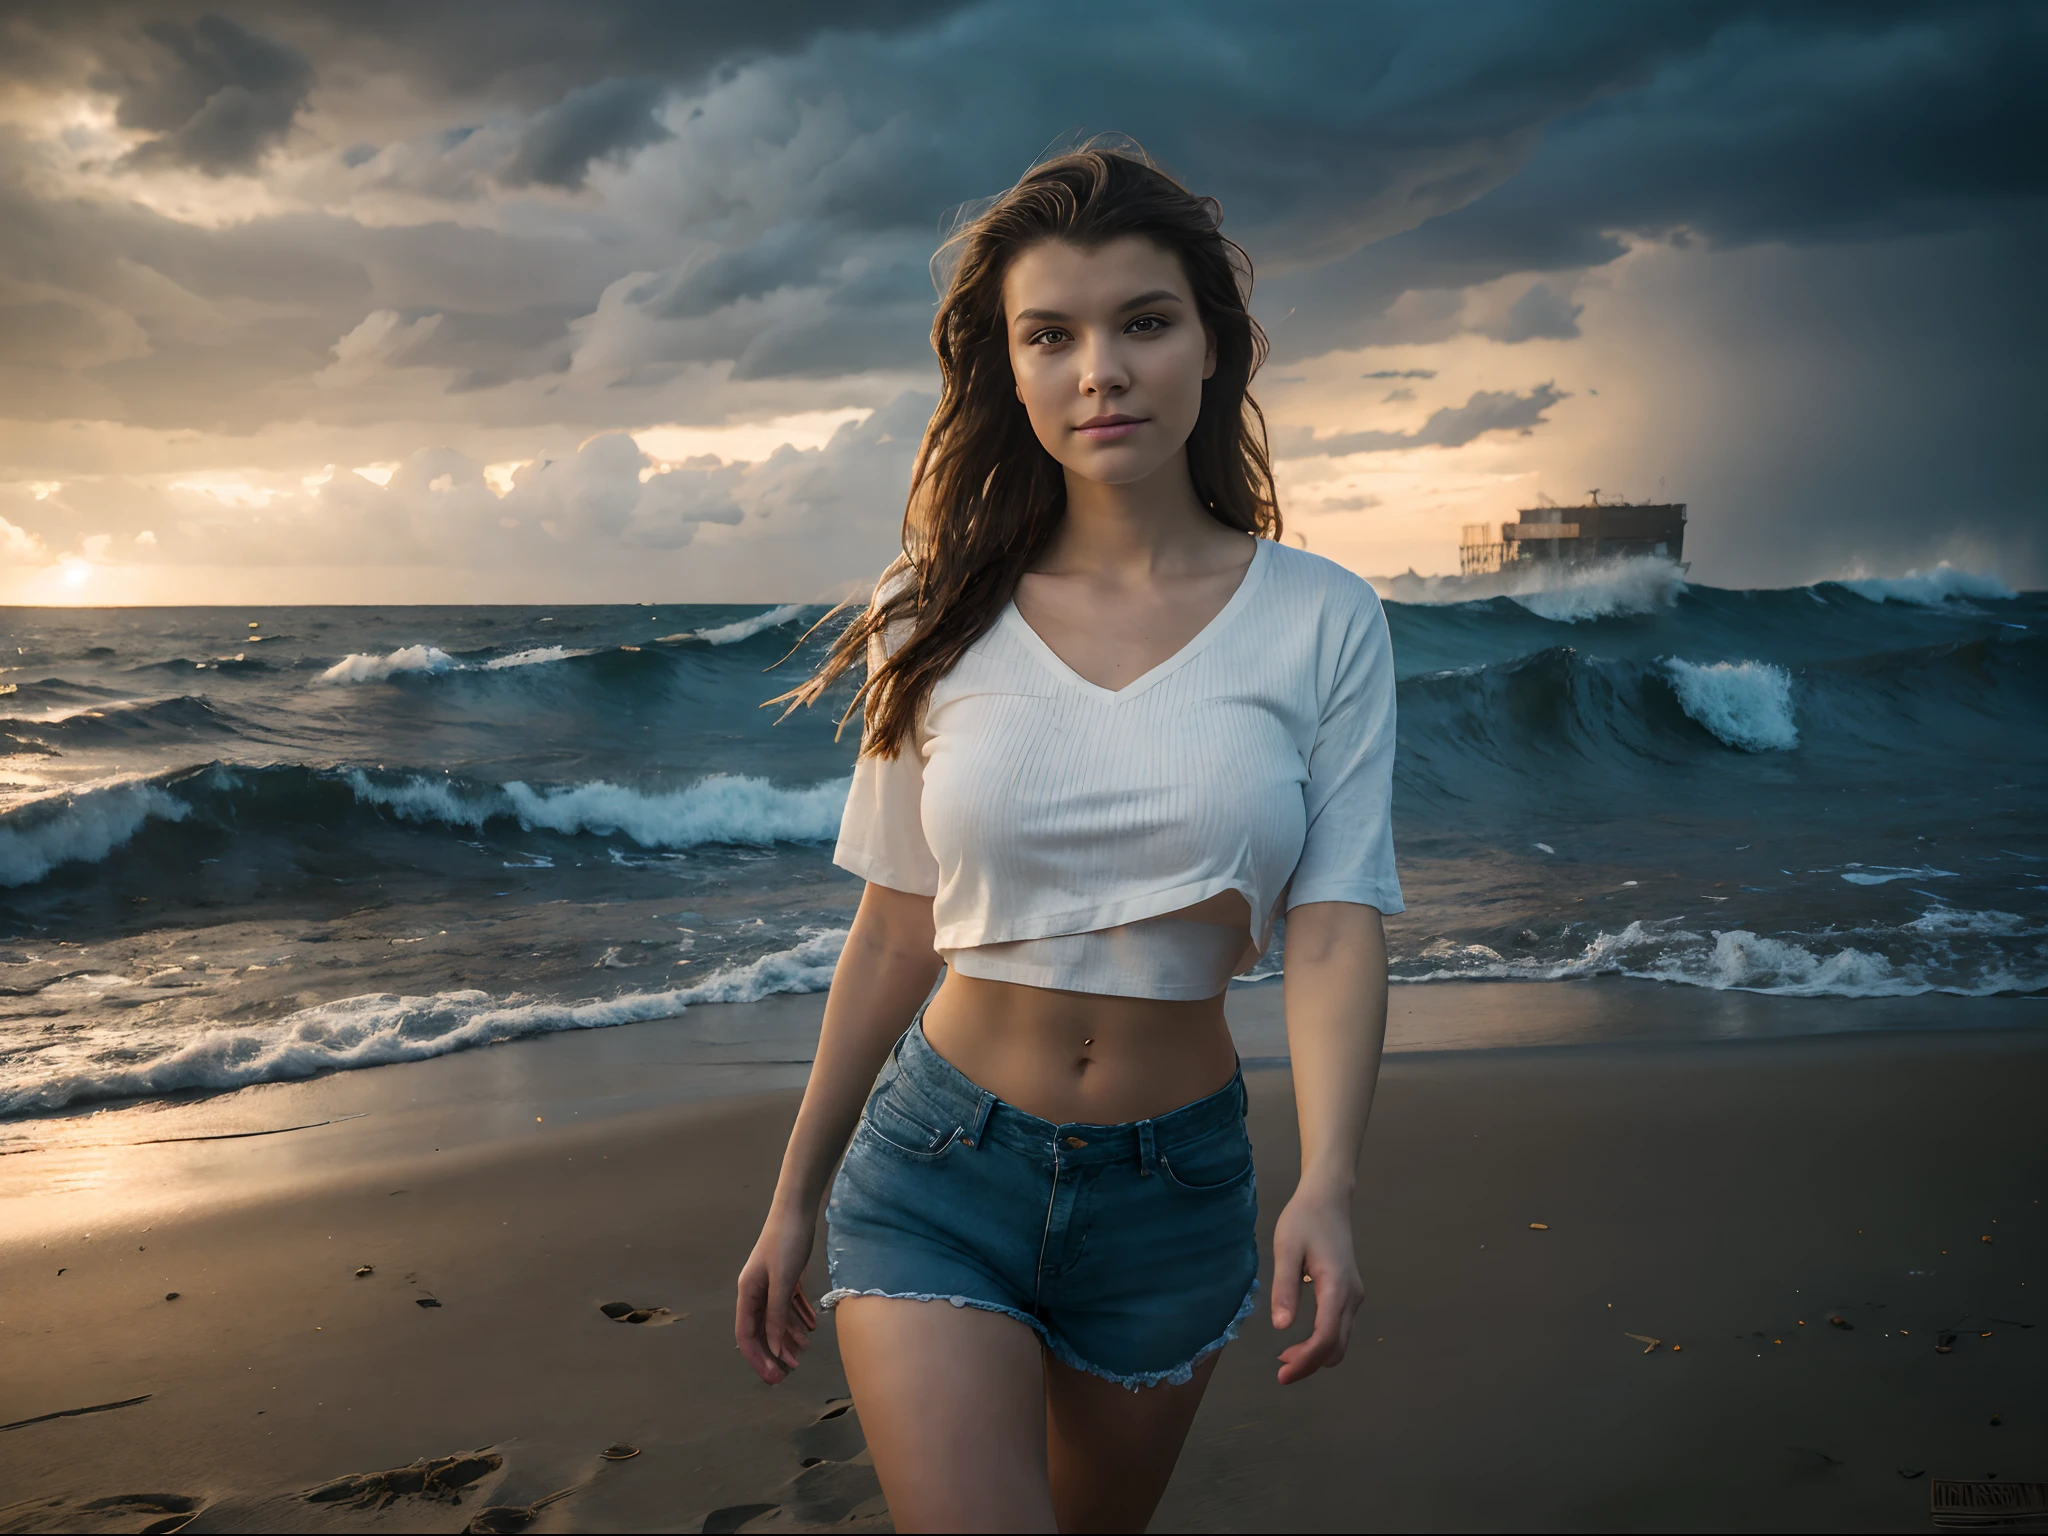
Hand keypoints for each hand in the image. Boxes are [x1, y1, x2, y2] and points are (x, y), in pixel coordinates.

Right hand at [735, 1204, 819, 1384]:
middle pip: (761, 1330)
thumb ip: (776, 1314)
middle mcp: (755, 1291)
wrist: (797, 1210)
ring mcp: (770, 1283)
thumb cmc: (786, 1243)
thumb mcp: (782, 1281)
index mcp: (748, 1293)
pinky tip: (811, 1326)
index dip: (758, 1358)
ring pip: (777, 1318)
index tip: (773, 1376)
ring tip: (804, 1351)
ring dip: (789, 1336)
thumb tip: (772, 1345)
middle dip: (774, 1352)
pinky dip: (798, 1317)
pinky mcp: (785, 1276)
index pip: (747, 1335)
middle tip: (789, 1373)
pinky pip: (789, 1304)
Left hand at [1269, 1187, 1363, 1384]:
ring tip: (1286, 1357)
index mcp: (1336, 1288)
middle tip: (1280, 1370)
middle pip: (1337, 1346)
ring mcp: (1354, 1295)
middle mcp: (1351, 1297)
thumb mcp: (1287, 1249)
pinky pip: (1340, 1327)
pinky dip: (1323, 1341)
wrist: (1329, 1198)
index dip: (1305, 1361)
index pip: (1325, 1338)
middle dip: (1310, 1363)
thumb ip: (1284, 1288)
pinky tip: (1302, 1338)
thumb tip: (1281, 1327)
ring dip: (1317, 1354)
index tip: (1282, 1374)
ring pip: (1341, 1340)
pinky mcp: (1350, 1292)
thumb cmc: (1304, 1220)